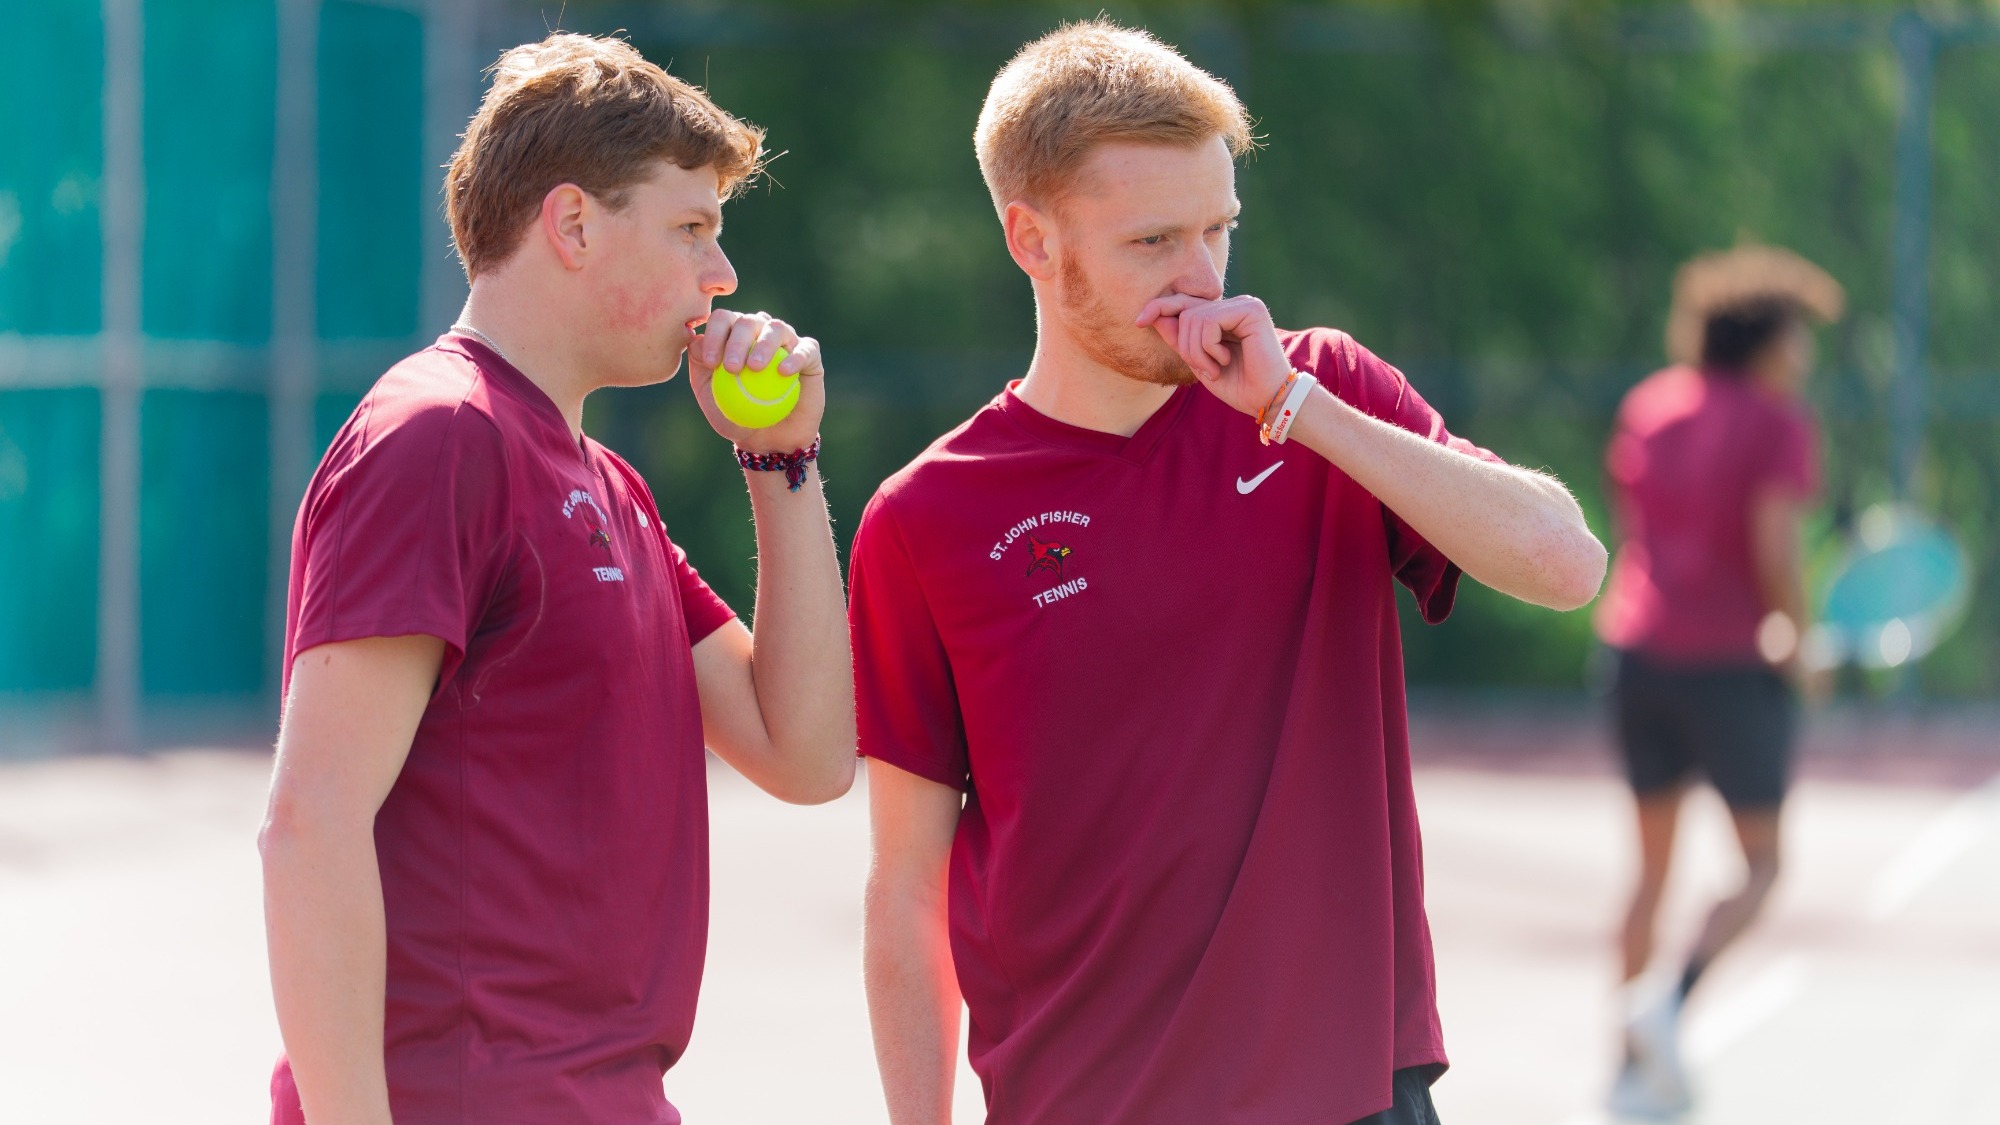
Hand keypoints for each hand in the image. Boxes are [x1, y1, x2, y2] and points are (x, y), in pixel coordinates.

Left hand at [688, 309, 825, 454]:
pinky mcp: (810, 356)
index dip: (713, 335)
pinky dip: (795, 358)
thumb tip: (694, 340)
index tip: (710, 363)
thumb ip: (699, 366)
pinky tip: (784, 372)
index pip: (723, 320)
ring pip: (776, 328)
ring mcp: (787, 341)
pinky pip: (805, 349)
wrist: (769, 439)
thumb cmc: (736, 415)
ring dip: (764, 344)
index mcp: (734, 334)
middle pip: (748, 321)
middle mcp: (761, 331)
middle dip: (736, 341)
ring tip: (755, 367)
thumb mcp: (708, 395)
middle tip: (731, 368)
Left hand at [1135, 293, 1292, 417]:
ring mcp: (1243, 304)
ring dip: (1197, 351)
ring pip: (1194, 318)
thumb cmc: (1236, 385)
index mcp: (1222, 315)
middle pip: (1184, 311)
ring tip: (1215, 368)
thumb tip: (1153, 315)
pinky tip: (1225, 359)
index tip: (1138, 322)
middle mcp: (1233, 305)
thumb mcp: (1198, 362)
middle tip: (1204, 369)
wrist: (1266, 400)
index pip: (1183, 303)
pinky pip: (1210, 322)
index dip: (1159, 308)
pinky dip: (1209, 347)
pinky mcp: (1251, 310)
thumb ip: (1179, 339)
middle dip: (1185, 346)